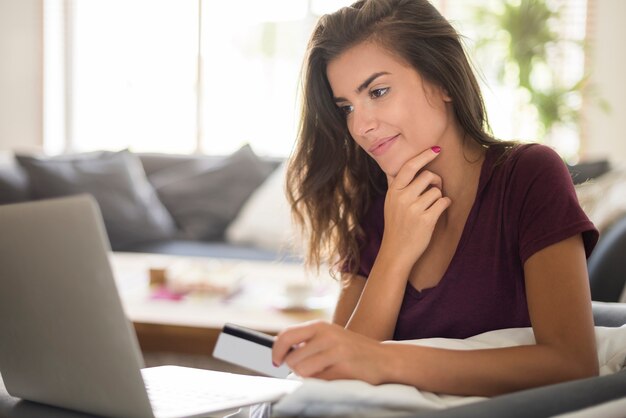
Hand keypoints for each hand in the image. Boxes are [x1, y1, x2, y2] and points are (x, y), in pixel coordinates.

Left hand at [272, 320, 387, 383]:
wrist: (383, 358)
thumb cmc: (351, 350)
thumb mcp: (328, 336)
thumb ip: (306, 340)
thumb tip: (279, 351)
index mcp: (320, 326)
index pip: (286, 336)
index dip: (277, 351)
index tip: (276, 361)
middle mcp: (327, 335)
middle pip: (293, 360)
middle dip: (296, 369)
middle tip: (310, 368)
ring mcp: (336, 351)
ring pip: (303, 371)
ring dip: (309, 377)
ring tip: (324, 371)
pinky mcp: (343, 368)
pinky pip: (319, 381)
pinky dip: (322, 383)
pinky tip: (335, 376)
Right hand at [381, 147, 450, 265]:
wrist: (396, 251)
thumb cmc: (396, 225)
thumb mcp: (389, 203)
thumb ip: (394, 185)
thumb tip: (394, 167)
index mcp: (393, 192)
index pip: (409, 167)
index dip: (424, 156)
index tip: (436, 149)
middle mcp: (402, 198)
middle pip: (428, 176)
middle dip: (435, 181)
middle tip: (434, 189)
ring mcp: (414, 209)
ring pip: (437, 190)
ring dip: (439, 196)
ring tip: (431, 207)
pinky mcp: (426, 220)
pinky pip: (443, 202)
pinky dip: (444, 205)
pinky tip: (437, 212)